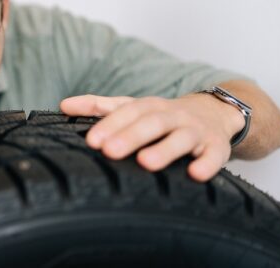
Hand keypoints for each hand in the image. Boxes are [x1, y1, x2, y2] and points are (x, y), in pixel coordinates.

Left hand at [60, 93, 244, 181]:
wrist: (213, 113)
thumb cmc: (162, 115)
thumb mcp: (132, 107)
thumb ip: (98, 106)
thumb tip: (63, 106)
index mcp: (149, 106)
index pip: (128, 112)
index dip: (110, 124)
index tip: (92, 140)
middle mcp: (172, 115)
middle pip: (152, 123)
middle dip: (130, 136)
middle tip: (109, 151)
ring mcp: (196, 131)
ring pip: (182, 138)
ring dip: (165, 149)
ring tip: (146, 163)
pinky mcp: (216, 147)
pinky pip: (215, 155)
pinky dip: (207, 164)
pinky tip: (195, 174)